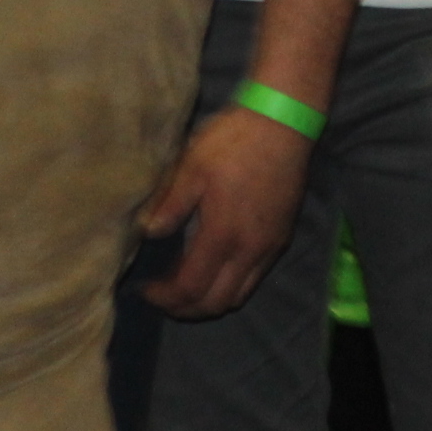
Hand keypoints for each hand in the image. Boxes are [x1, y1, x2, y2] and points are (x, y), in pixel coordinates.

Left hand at [137, 103, 315, 319]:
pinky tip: (217, 264)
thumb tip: (149, 234)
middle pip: (216, 303)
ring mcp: (270, 247)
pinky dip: (231, 285)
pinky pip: (255, 278)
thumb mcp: (193, 165)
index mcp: (223, 234)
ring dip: (210, 300)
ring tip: (187, 285)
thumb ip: (171, 204)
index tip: (145, 289)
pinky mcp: (282, 237)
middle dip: (185, 308)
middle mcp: (250, 250)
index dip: (164, 297)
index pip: (190, 288)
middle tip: (163, 296)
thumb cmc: (234, 140)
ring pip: (238, 295)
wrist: (285, 122)